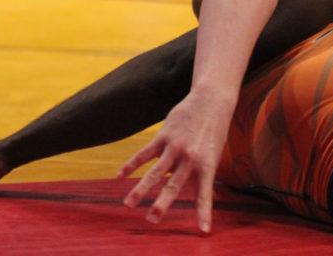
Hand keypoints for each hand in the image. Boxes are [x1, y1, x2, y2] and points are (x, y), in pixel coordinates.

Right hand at [118, 90, 235, 233]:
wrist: (210, 102)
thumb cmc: (213, 134)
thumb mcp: (212, 156)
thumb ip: (199, 176)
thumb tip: (188, 197)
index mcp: (207, 166)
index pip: (206, 194)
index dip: (204, 212)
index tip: (203, 230)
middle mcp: (190, 158)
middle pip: (174, 185)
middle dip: (162, 203)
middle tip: (152, 219)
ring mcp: (175, 146)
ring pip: (154, 171)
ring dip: (140, 188)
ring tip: (128, 204)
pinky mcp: (163, 136)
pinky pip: (144, 153)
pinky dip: (131, 164)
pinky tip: (119, 175)